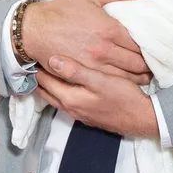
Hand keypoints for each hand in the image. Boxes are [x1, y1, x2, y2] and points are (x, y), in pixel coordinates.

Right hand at [23, 0, 151, 83]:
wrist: (34, 29)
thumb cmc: (62, 10)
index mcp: (109, 29)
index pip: (140, 44)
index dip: (151, 48)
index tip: (155, 48)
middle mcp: (104, 50)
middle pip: (137, 63)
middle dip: (148, 65)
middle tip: (154, 64)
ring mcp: (94, 65)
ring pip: (126, 77)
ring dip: (139, 78)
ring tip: (146, 76)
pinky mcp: (84, 75)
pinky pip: (109, 83)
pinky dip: (122, 84)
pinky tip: (127, 82)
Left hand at [36, 56, 158, 137]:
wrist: (143, 119)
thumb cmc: (123, 97)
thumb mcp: (100, 80)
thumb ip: (75, 71)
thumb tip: (52, 60)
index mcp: (70, 99)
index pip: (45, 82)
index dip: (36, 67)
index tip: (30, 53)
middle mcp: (71, 108)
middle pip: (47, 91)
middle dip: (39, 77)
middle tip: (32, 58)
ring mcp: (79, 113)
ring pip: (56, 96)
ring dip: (49, 84)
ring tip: (44, 68)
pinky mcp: (88, 114)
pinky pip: (66, 100)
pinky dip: (59, 89)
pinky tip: (64, 82)